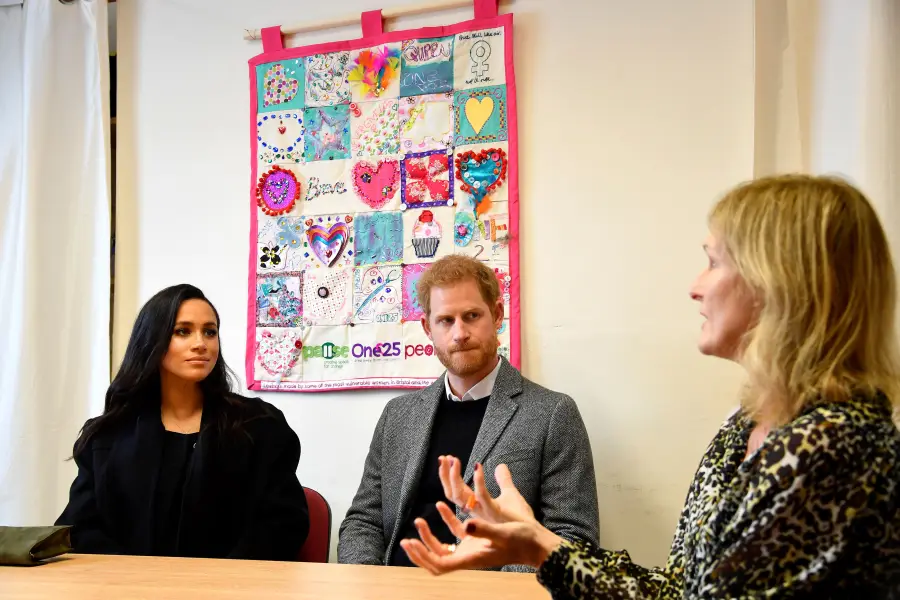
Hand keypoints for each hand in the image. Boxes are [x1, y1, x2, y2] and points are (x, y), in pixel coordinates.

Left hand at [400, 502, 562, 573]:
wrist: (538, 544)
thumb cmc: (524, 541)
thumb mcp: (504, 532)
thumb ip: (484, 528)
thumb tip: (466, 523)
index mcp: (473, 558)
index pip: (441, 565)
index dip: (423, 557)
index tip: (412, 543)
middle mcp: (469, 557)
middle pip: (437, 561)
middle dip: (420, 552)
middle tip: (406, 539)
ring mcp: (472, 550)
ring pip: (444, 550)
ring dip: (429, 538)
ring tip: (418, 522)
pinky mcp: (478, 541)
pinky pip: (456, 536)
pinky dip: (445, 524)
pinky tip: (441, 506)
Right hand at [438, 455, 534, 523]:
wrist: (534, 535)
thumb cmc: (520, 519)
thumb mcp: (510, 494)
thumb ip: (503, 480)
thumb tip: (500, 465)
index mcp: (477, 508)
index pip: (455, 492)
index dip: (447, 477)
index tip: (445, 460)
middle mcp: (477, 512)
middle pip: (453, 494)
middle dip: (445, 475)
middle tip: (443, 458)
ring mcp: (484, 513)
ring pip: (461, 496)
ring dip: (455, 477)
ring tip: (454, 460)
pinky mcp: (495, 513)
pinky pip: (482, 496)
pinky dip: (479, 480)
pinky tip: (478, 466)